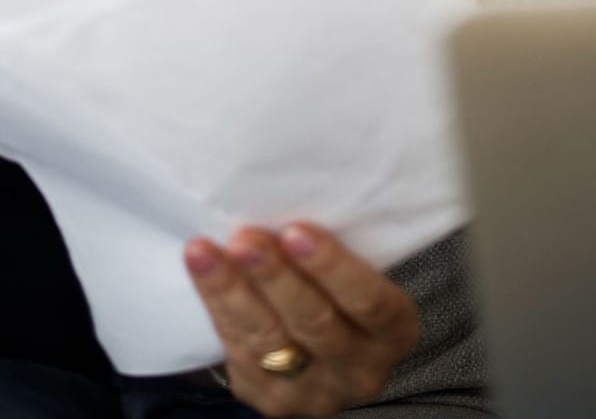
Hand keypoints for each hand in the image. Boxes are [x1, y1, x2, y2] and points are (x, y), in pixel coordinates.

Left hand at [186, 223, 419, 417]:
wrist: (318, 357)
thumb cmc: (340, 294)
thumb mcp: (358, 278)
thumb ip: (337, 255)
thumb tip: (291, 197)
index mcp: (393, 331)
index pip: (370, 302)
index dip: (332, 268)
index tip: (295, 231)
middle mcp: (360, 370)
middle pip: (314, 322)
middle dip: (275, 278)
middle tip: (246, 240)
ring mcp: (314, 392)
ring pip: (268, 339)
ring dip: (232, 291)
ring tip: (205, 253)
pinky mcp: (270, 400)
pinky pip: (239, 350)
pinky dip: (218, 307)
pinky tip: (202, 272)